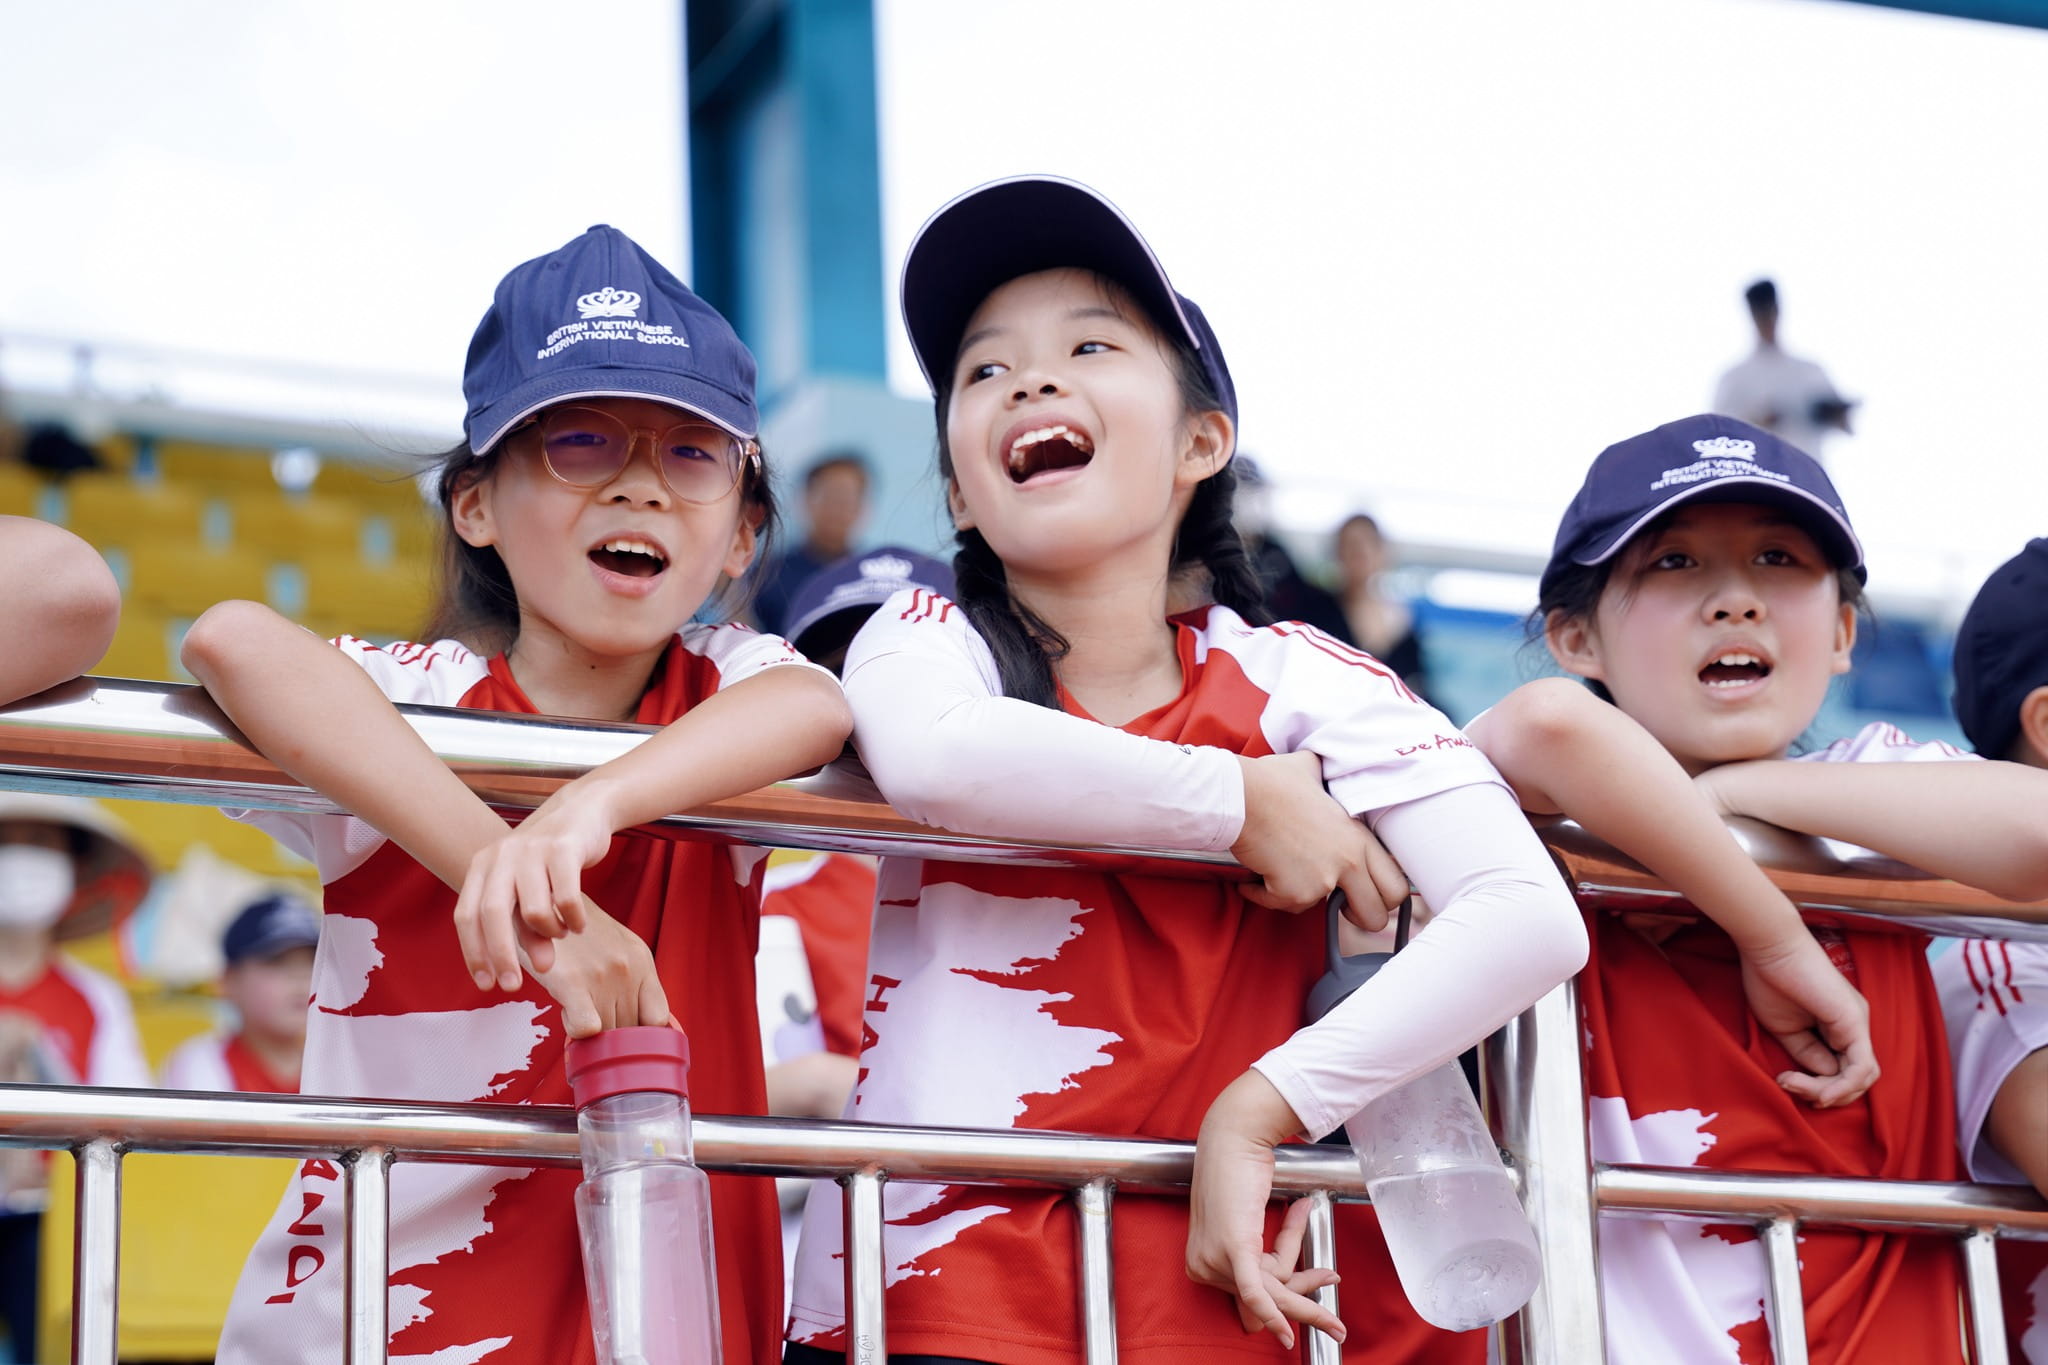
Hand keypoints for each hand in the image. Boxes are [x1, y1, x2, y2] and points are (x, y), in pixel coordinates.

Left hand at [454, 785, 621, 989]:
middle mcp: (501, 856)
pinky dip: (573, 920)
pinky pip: (566, 898)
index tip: (486, 984)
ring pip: (533, 910)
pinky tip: (579, 924)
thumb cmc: (551, 860)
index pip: (466, 916)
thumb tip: (542, 968)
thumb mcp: (531, 893)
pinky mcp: (564, 847)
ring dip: (549, 933)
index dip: (473, 953)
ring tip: (562, 932)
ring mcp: (532, 849)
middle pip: (491, 915)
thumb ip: (530, 929)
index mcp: (483, 867)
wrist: (583, 811)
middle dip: (501, 956)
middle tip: (513, 985)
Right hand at [528, 897, 671, 1038]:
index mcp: (642, 962)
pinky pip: (587, 1028)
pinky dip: (577, 1033)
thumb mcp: (614, 946)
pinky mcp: (573, 982)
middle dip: (611, 1038)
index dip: (642, 1037)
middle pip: (630, 1031)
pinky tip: (567, 1014)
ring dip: (591, 1036)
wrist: (540, 897)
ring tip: (576, 1011)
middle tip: (591, 1022)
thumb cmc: (573, 931)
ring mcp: (603, 976)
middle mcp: (628, 970)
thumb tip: (634, 1023)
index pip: (659, 1020)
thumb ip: (629, 980)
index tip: (623, 1039)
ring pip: (609, 1034)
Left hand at [1187, 1072, 1343, 1349]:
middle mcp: (1201, 1266)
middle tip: (1335, 1309)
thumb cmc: (1239, 1170)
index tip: (1316, 1283)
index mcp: (1201, 1262)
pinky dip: (1273, 1314)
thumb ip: (1258, 1258)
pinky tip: (1285, 1333)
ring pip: (1274, 1286)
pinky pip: (1255, 1292)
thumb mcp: (1244, 1224)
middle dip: (1303, 1297)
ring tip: (1332, 1274)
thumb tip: (1285, 1285)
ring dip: (1307, 1278)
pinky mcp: (1233, 1248)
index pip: (1251, 1295)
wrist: (1234, 1135)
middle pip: (1264, 1295)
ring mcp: (1214, 1258)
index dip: (1287, 1294)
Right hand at [1234, 752, 1408, 921]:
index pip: (1396, 884)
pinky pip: (1281, 905)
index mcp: (1358, 836)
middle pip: (1376, 916)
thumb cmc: (1271, 782)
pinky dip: (1263, 893)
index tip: (1365, 895)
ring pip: (1319, 911)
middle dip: (1358, 918)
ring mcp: (1323, 880)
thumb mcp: (1310, 770)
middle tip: (1339, 907)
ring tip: (1279, 871)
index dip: (1384, 897)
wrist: (1242, 796)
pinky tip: (1255, 876)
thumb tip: (1317, 767)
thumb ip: (1323, 777)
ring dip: (1296, 896)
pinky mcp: (1295, 892)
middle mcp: (1349, 861)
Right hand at [1739, 931, 1878, 1107]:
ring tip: (1796, 1085)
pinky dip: (1841, 1086)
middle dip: (1826, 1093)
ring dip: (1831, 1093)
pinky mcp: (1854, 1022)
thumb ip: (1807, 1053)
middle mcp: (1854, 1025)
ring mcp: (1857, 1023)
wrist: (1769, 946)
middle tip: (1791, 1085)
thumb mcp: (1785, 1029)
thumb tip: (1826, 1078)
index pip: (1842, 1070)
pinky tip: (1817, 1091)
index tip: (1785, 1081)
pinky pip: (1861, 1068)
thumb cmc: (1769, 979)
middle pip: (1856, 1078)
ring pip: (1862, 1077)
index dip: (1817, 1086)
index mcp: (1838, 1026)